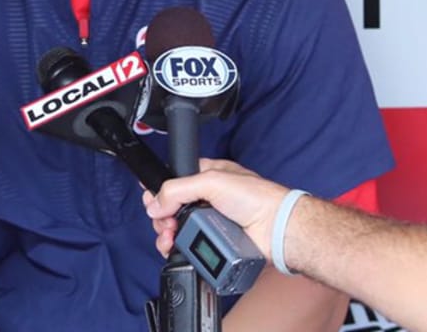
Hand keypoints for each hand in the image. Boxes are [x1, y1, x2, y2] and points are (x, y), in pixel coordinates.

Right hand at [143, 158, 286, 261]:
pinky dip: (177, 249)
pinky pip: (187, 248)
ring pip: (176, 231)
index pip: (174, 181)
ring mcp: (209, 223)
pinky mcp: (211, 243)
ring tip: (170, 236)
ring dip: (166, 235)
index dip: (160, 191)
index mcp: (207, 177)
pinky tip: (175, 248)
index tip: (151, 200)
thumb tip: (154, 204)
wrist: (275, 228)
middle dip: (162, 216)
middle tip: (165, 221)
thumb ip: (178, 188)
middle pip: (171, 209)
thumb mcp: (212, 181)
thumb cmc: (257, 198)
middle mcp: (206, 200)